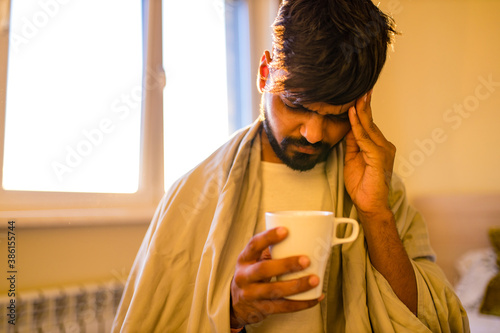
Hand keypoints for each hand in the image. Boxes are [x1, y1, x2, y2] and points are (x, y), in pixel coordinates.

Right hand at [230, 227, 321, 327]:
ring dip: (297, 286)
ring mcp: (251, 295)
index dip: (269, 237)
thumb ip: (270, 249)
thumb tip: (301, 235)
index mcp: (245, 259)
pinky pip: (283, 307)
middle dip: (286, 265)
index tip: (286, 231)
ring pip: (275, 291)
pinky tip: (316, 297)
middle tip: (306, 260)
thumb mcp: (253, 260)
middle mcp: (244, 276)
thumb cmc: (252, 274)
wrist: (236, 304)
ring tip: (315, 279)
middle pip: (263, 269)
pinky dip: (302, 303)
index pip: (254, 245)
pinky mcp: (262, 309)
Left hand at [344, 90, 395, 217]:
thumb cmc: (362, 184)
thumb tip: (348, 127)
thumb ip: (352, 143)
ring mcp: (383, 151)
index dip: (361, 110)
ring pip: (368, 128)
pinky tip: (352, 116)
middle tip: (360, 88)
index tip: (357, 95)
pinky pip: (365, 139)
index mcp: (377, 146)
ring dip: (360, 112)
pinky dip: (357, 127)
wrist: (369, 204)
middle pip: (369, 122)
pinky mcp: (379, 157)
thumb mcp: (352, 158)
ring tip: (354, 98)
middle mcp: (383, 145)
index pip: (367, 124)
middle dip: (362, 105)